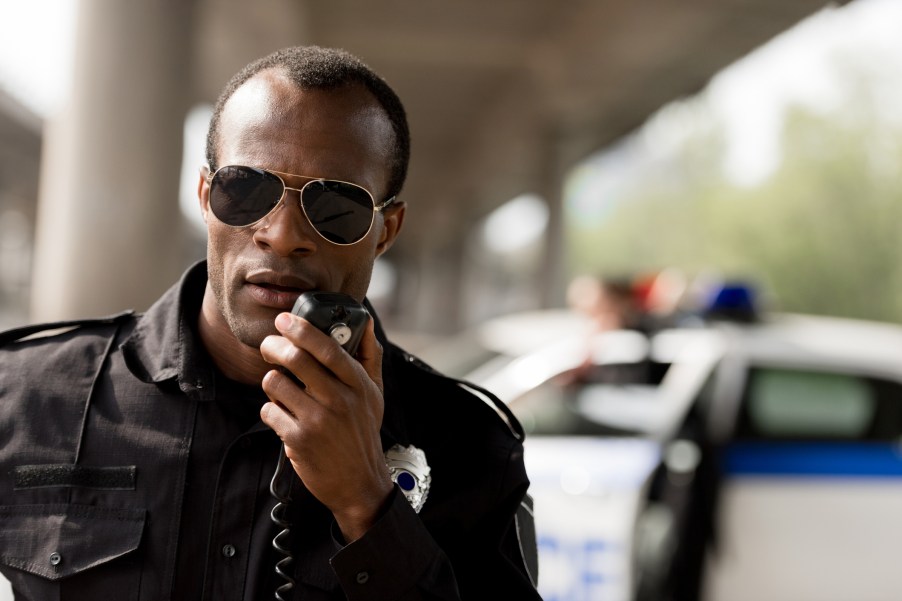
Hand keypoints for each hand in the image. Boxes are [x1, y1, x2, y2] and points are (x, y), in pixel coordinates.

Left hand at [259, 311, 393, 541]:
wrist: (359, 483)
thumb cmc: (362, 433)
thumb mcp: (374, 394)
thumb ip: (370, 356)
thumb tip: (367, 321)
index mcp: (358, 384)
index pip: (327, 348)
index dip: (302, 329)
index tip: (285, 319)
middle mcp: (339, 400)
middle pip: (295, 358)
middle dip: (274, 346)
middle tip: (269, 346)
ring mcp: (317, 420)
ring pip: (275, 383)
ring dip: (272, 382)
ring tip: (281, 389)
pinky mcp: (298, 440)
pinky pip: (269, 411)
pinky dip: (271, 410)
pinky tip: (283, 417)